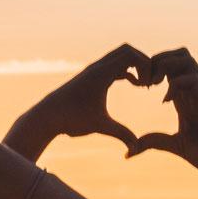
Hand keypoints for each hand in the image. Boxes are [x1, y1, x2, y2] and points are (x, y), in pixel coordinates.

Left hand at [19, 43, 154, 152]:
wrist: (47, 116)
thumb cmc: (71, 120)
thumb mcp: (100, 126)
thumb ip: (121, 134)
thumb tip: (137, 148)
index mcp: (101, 74)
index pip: (131, 55)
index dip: (146, 67)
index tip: (149, 86)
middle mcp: (97, 67)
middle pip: (127, 50)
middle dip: (143, 63)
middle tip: (150, 81)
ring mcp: (94, 70)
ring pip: (120, 56)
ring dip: (135, 65)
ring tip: (143, 84)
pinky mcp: (92, 76)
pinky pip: (114, 64)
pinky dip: (127, 69)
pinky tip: (133, 84)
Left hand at [130, 49, 197, 186]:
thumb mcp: (176, 146)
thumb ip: (155, 143)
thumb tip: (129, 152)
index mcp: (184, 98)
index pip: (168, 67)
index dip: (150, 69)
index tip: (137, 86)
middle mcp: (193, 91)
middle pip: (177, 54)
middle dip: (156, 60)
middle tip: (144, 83)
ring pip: (185, 58)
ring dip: (165, 65)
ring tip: (154, 86)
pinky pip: (192, 79)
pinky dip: (175, 84)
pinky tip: (166, 102)